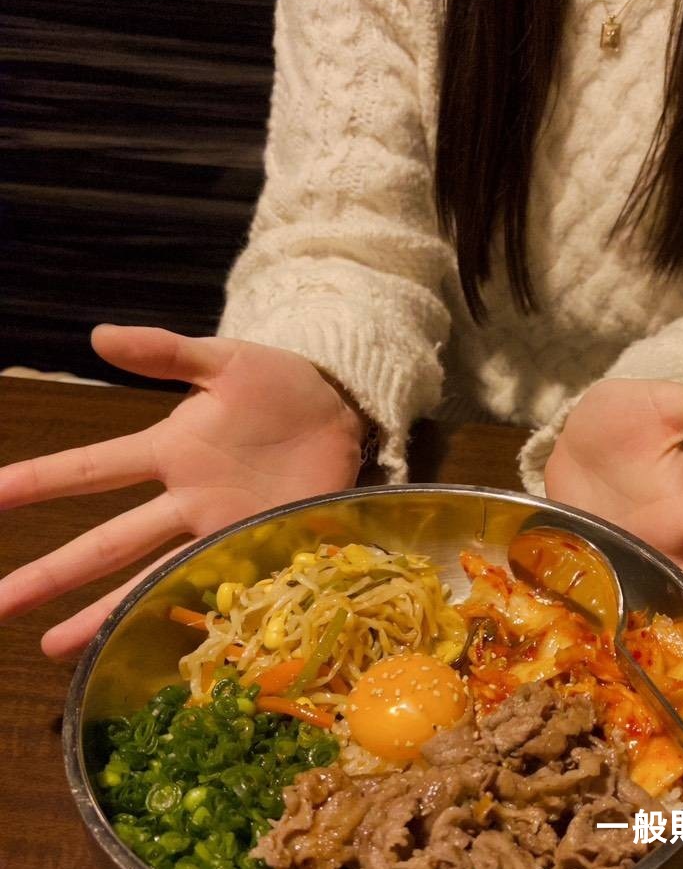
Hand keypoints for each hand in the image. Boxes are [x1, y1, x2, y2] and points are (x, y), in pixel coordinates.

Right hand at [0, 325, 366, 657]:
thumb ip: (167, 352)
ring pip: (150, 576)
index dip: (36, 481)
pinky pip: (218, 583)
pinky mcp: (263, 544)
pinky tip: (156, 649)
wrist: (346, 407)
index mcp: (170, 449)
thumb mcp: (226, 361)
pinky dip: (189, 614)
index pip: (90, 469)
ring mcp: (222, 527)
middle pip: (107, 541)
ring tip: (53, 648)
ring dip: (102, 612)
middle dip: (52, 572)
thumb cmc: (282, 386)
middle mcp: (186, 498)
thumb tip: (98, 336)